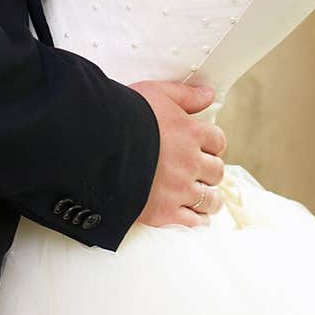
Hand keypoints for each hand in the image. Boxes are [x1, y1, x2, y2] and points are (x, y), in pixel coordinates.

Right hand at [129, 80, 226, 227]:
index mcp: (190, 133)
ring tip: (201, 197)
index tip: (205, 149)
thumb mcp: (156, 92)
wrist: (97, 142)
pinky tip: (192, 216)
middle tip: (200, 172)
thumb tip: (209, 94)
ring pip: (210, 200)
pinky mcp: (164, 212)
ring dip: (208, 198)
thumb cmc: (124, 113)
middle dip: (210, 171)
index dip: (212, 145)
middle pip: (216, 171)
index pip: (218, 141)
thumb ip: (186, 95)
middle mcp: (190, 162)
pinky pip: (193, 222)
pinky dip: (196, 220)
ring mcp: (179, 189)